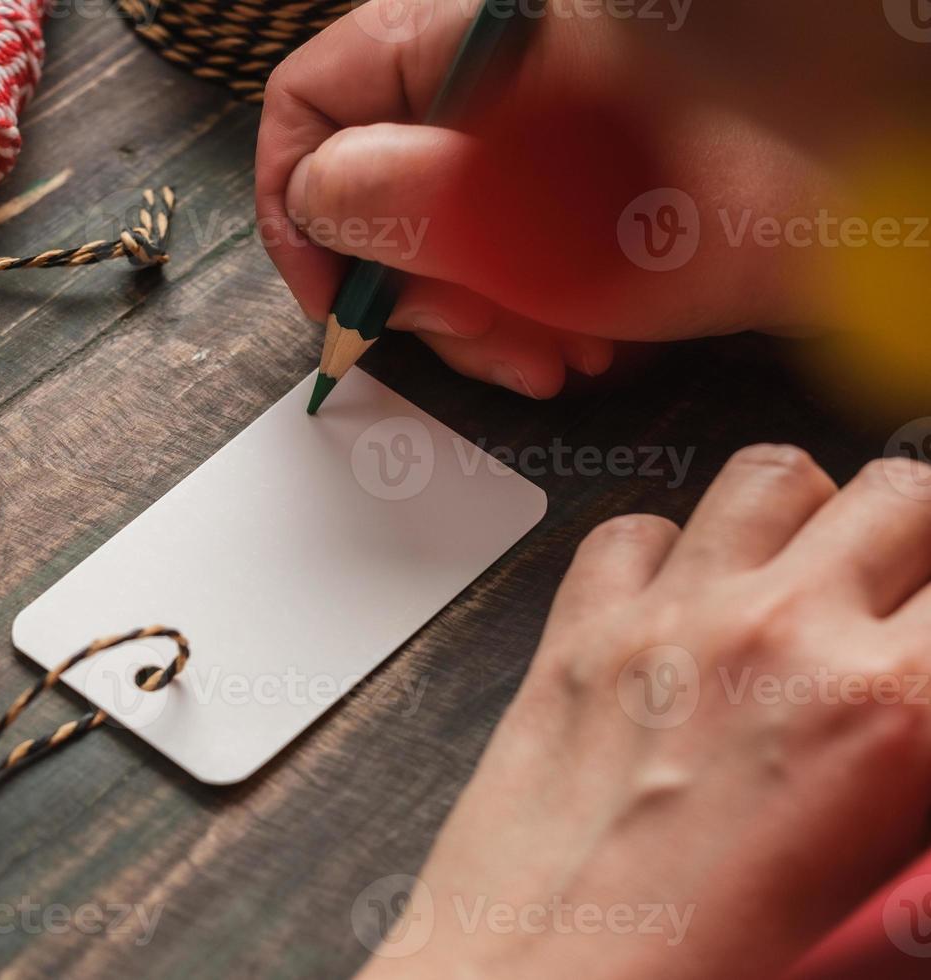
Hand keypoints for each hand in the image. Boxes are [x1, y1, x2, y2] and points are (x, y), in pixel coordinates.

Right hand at [256, 1, 854, 396]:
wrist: (855, 213)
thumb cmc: (722, 191)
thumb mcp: (529, 206)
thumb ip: (394, 194)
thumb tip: (316, 203)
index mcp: (459, 38)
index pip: (309, 101)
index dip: (300, 208)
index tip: (336, 296)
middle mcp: (483, 77)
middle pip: (376, 183)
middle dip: (416, 286)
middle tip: (467, 339)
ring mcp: (525, 128)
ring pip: (440, 231)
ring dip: (478, 315)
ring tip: (545, 356)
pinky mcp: (562, 176)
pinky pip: (502, 246)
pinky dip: (525, 307)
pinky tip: (578, 341)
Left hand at [361, 446, 930, 977]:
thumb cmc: (697, 974)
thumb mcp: (869, 894)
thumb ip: (907, 797)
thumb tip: (911, 755)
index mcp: (893, 710)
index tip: (928, 634)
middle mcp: (784, 635)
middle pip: (901, 494)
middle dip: (918, 539)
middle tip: (902, 599)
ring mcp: (670, 620)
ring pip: (769, 476)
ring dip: (802, 516)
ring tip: (801, 574)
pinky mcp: (577, 632)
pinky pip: (634, 529)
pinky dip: (665, 551)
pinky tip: (677, 603)